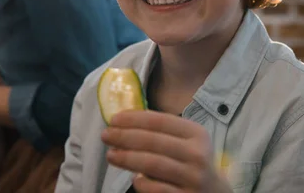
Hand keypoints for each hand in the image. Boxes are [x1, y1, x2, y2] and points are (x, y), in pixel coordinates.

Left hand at [101, 111, 231, 192]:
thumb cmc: (194, 162)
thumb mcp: (188, 142)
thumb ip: (163, 131)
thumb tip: (124, 121)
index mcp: (196, 134)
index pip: (160, 120)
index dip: (134, 118)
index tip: (114, 119)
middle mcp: (197, 154)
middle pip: (152, 141)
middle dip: (124, 137)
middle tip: (105, 135)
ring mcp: (192, 178)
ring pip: (152, 164)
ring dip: (127, 158)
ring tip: (111, 155)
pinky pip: (156, 189)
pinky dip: (142, 182)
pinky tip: (134, 178)